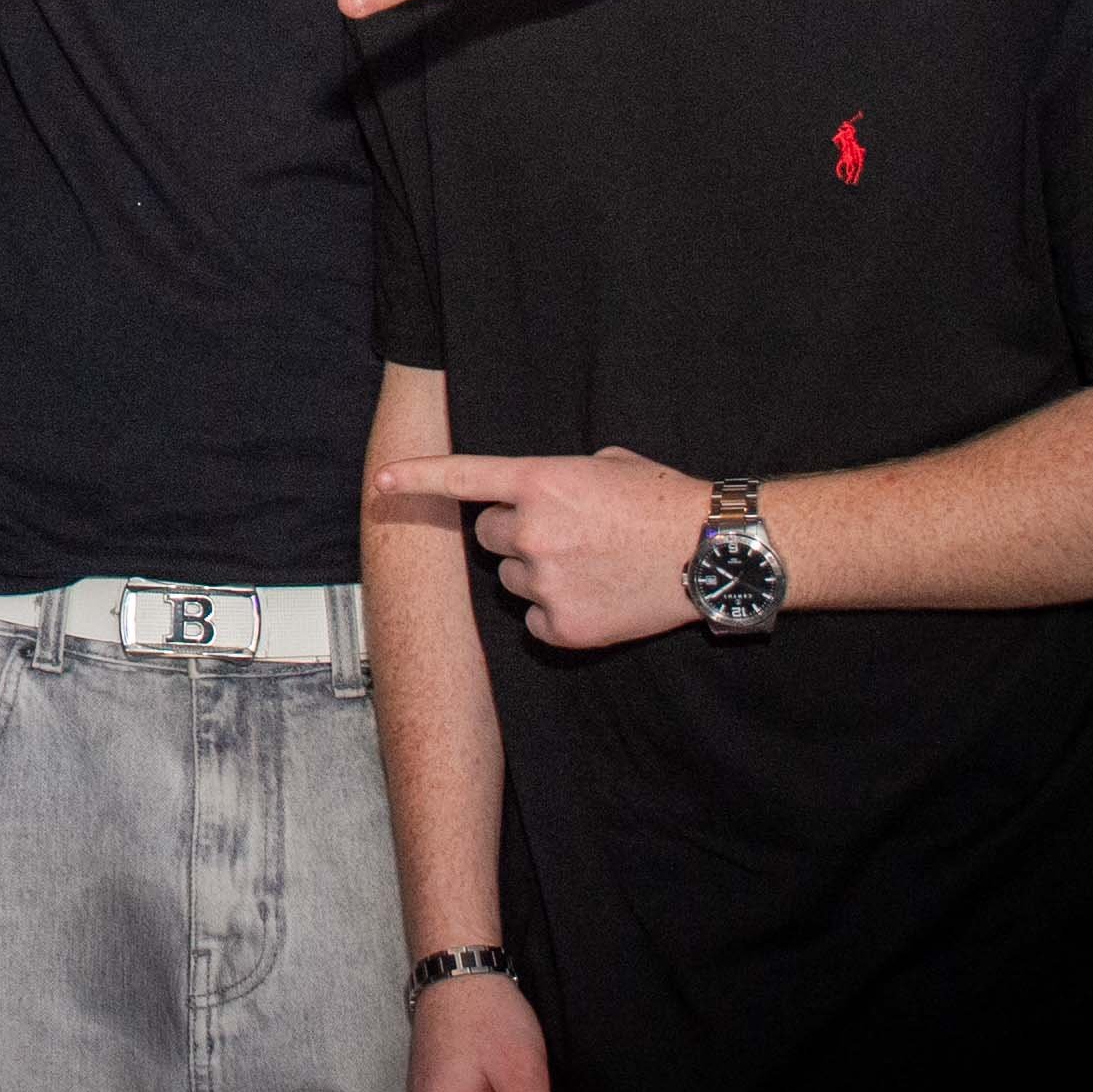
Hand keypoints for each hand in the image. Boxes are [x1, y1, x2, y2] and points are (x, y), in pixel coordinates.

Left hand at [374, 445, 706, 649]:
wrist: (711, 553)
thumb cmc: (663, 501)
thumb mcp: (606, 465)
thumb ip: (556, 478)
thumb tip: (535, 497)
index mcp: (541, 480)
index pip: (462, 479)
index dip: (416, 479)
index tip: (381, 483)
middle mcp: (532, 529)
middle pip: (487, 537)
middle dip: (514, 534)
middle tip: (564, 535)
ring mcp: (545, 581)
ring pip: (510, 580)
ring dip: (537, 573)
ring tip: (592, 566)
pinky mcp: (562, 626)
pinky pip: (533, 621)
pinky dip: (555, 614)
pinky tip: (596, 598)